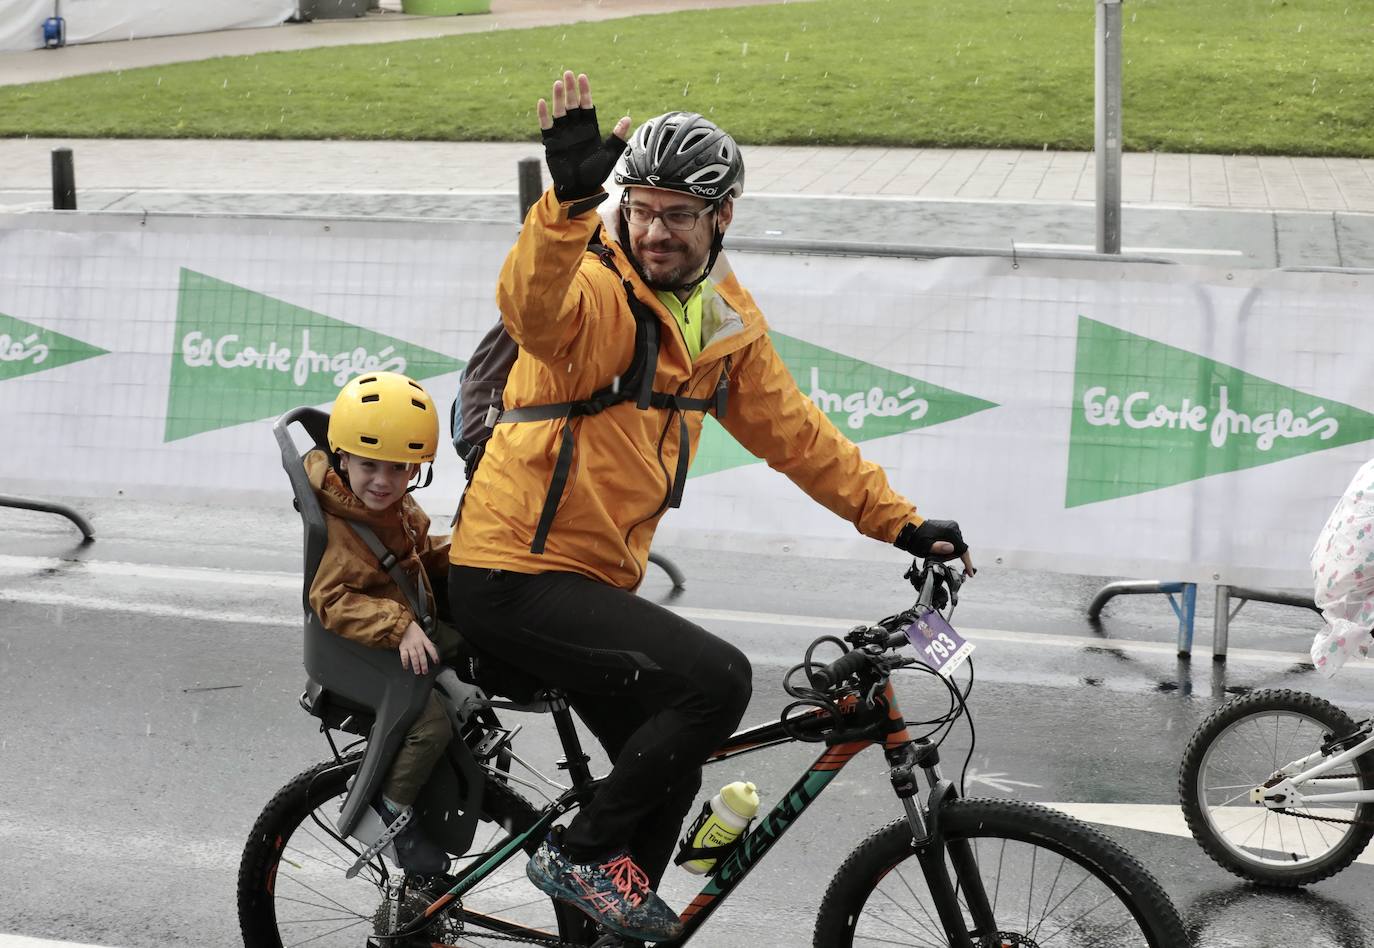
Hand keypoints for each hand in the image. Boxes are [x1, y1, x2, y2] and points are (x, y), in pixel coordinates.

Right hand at [398, 621, 438, 675]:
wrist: (403, 624)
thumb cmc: (414, 630)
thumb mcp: (423, 634)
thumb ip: (426, 643)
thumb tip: (432, 651)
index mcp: (424, 639)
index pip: (431, 648)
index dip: (434, 655)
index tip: (436, 662)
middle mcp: (417, 643)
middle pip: (422, 655)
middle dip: (424, 664)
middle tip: (425, 672)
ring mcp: (410, 645)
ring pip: (414, 657)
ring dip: (416, 665)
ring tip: (417, 672)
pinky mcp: (402, 647)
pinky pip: (404, 656)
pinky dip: (405, 662)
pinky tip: (406, 667)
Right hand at [537, 70, 630, 201]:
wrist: (580, 188)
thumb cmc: (595, 172)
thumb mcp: (610, 154)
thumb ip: (617, 137)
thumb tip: (628, 119)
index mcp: (589, 128)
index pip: (586, 105)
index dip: (584, 91)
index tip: (583, 77)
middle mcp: (575, 128)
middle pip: (572, 104)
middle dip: (570, 90)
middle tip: (568, 74)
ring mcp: (562, 134)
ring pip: (559, 112)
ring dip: (558, 98)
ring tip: (558, 84)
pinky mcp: (551, 142)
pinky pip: (546, 126)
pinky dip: (543, 115)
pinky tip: (542, 102)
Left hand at [895, 520, 976, 576]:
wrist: (910, 529)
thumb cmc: (917, 539)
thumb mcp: (925, 547)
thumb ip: (938, 548)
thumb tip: (951, 548)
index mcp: (951, 532)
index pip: (963, 550)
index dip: (967, 563)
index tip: (970, 574)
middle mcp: (954, 527)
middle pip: (959, 548)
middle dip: (951, 556)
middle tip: (936, 557)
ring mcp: (952, 526)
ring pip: (956, 546)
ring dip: (948, 552)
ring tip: (934, 552)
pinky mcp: (948, 527)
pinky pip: (953, 541)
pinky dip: (947, 547)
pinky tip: (937, 548)